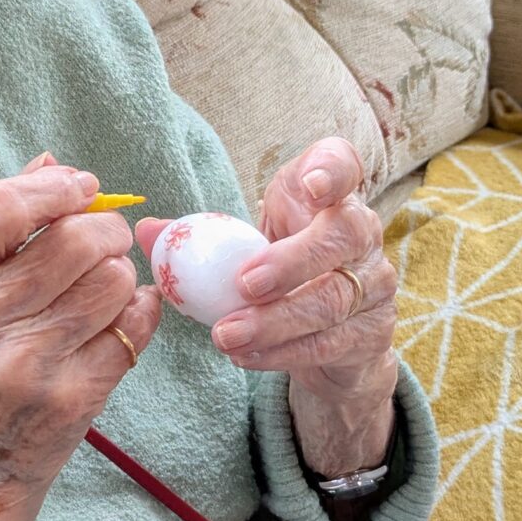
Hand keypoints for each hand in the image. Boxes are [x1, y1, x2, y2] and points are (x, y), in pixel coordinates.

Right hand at [0, 155, 161, 520]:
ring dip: (120, 275)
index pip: (2, 206)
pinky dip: (139, 313)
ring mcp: (22, 364)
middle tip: (104, 242)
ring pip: (112, 280)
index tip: (82, 186)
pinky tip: (120, 319)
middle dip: (103, 230)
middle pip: (73, 239)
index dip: (55, 188)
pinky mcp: (70, 396)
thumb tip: (53, 163)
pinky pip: (134, 326)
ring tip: (103, 289)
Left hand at [142, 136, 398, 482]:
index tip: (311, 186)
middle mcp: (362, 233)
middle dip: (292, 261)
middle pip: (344, 234)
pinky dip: (284, 352)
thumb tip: (146, 231)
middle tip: (244, 284)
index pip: (345, 164)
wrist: (330, 333)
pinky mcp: (373, 332)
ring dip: (276, 321)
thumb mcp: (243, 246)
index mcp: (328, 196)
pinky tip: (246, 356)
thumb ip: (198, 237)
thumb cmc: (281, 270)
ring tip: (226, 335)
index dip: (333, 170)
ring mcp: (375, 284)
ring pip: (333, 299)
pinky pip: (331, 343)